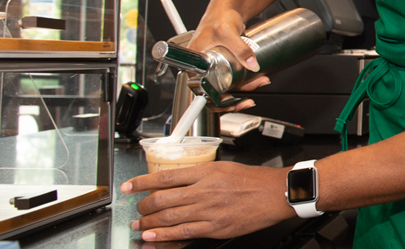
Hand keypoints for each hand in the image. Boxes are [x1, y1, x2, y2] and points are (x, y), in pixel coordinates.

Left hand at [124, 161, 293, 241]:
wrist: (276, 194)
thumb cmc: (254, 180)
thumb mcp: (224, 168)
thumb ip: (201, 174)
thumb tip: (179, 181)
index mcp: (206, 172)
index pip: (165, 177)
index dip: (142, 183)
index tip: (129, 187)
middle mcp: (204, 191)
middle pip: (162, 199)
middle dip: (143, 206)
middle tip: (136, 209)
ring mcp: (209, 211)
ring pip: (169, 217)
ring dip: (148, 222)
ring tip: (139, 225)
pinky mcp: (215, 227)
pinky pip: (183, 233)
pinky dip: (164, 235)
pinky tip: (153, 236)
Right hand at [187, 9, 268, 111]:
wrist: (227, 10)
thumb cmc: (219, 17)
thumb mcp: (227, 32)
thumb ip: (240, 48)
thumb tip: (252, 65)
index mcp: (194, 63)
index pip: (203, 91)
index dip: (218, 100)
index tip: (233, 101)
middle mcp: (201, 69)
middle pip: (217, 92)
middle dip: (237, 96)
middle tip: (253, 90)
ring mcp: (213, 68)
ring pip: (227, 87)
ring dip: (244, 88)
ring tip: (260, 81)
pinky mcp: (223, 66)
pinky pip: (233, 79)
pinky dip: (245, 81)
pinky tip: (256, 78)